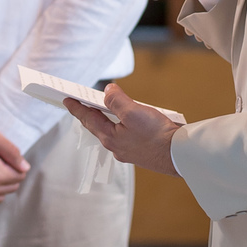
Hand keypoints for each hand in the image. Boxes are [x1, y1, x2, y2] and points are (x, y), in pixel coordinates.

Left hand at [64, 83, 180, 176]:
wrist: (179, 155)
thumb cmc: (157, 135)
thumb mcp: (133, 112)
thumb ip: (116, 100)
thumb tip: (107, 91)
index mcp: (111, 138)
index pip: (88, 119)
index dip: (76, 108)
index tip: (66, 100)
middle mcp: (117, 147)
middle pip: (97, 126)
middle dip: (88, 114)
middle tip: (79, 104)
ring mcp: (128, 151)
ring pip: (111, 131)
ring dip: (104, 119)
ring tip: (101, 108)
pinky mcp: (140, 151)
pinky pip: (124, 135)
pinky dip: (120, 125)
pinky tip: (126, 120)